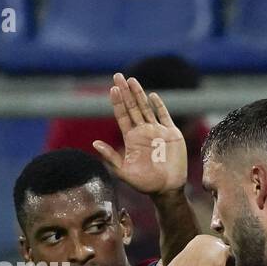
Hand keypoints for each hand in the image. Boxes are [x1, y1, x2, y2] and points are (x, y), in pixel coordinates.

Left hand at [92, 72, 186, 196]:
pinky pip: (165, 116)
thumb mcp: (124, 172)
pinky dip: (159, 106)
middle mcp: (143, 132)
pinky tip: (152, 96)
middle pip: (132, 107)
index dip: (117, 102)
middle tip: (118, 75)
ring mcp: (158, 131)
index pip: (122, 116)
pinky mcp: (172, 134)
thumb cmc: (146, 185)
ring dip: (139, 94)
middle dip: (125, 92)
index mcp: (131, 139)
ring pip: (146, 108)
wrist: (168, 189)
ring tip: (131, 80)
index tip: (112, 89)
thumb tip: (94, 143)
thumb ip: (111, 157)